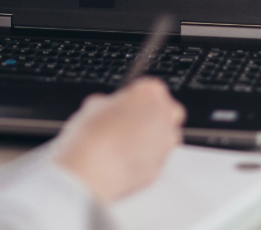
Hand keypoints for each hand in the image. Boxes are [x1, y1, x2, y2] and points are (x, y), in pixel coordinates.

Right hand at [53, 78, 184, 202]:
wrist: (95, 170)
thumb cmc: (93, 135)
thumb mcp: (94, 105)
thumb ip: (111, 104)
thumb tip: (110, 109)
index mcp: (150, 93)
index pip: (152, 89)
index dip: (136, 98)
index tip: (125, 106)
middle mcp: (165, 115)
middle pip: (166, 112)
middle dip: (150, 117)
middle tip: (126, 124)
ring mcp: (167, 142)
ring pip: (163, 137)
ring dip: (148, 139)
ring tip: (122, 146)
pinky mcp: (163, 165)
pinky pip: (156, 158)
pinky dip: (144, 159)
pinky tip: (123, 161)